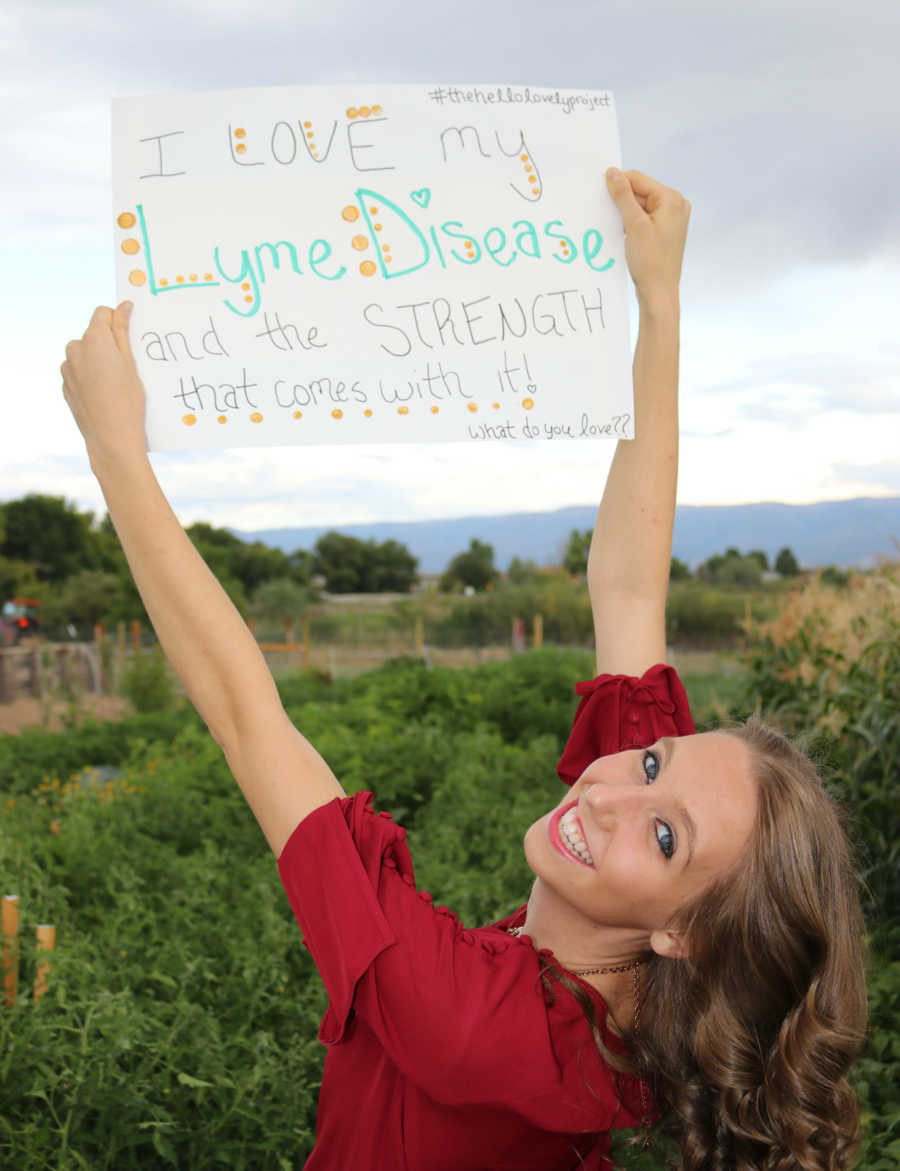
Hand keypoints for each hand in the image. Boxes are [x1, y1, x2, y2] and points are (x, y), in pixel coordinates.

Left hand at [61, 302, 147, 467]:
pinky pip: (78, 371)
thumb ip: (123, 331)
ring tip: (115, 383)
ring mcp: (67, 368)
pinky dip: (90, 376)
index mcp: (94, 340)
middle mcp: (75, 350)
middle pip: (92, 334)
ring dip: (97, 360)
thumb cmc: (127, 401)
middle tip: (126, 365)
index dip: (117, 320)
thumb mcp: (131, 363)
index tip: (128, 334)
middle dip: (107, 343)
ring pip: (84, 353)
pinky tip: (104, 394)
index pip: (102, 313)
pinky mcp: (65, 385)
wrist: (111, 438)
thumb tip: (123, 306)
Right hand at [605, 169, 690, 304]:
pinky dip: (632, 223)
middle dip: (623, 202)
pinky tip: (625, 235)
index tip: (599, 194)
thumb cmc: (650, 261)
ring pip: (641, 205)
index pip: (638, 179)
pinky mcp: (666, 230)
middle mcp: (676, 204)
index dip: (618, 185)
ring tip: (619, 230)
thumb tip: (612, 172)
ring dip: (626, 214)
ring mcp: (673, 218)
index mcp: (672, 198)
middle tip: (607, 215)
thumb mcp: (634, 224)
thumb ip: (623, 196)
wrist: (659, 292)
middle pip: (640, 191)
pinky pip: (645, 218)